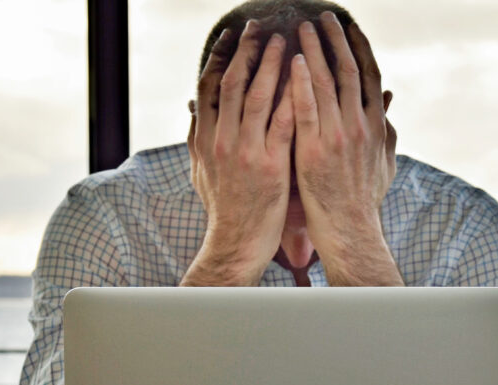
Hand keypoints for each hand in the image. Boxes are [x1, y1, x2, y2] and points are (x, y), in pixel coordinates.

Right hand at [183, 21, 294, 285]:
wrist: (235, 245)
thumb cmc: (224, 210)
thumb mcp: (202, 171)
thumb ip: (198, 137)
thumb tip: (194, 108)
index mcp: (205, 140)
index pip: (208, 88)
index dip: (219, 58)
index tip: (229, 36)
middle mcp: (222, 142)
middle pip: (232, 84)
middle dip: (245, 51)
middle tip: (258, 26)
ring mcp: (246, 154)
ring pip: (257, 97)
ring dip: (270, 64)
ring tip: (283, 40)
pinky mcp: (271, 167)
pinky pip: (283, 123)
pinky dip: (292, 97)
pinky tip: (303, 78)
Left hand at [290, 13, 401, 285]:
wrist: (350, 232)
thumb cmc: (363, 202)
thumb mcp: (384, 164)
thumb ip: (387, 132)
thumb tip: (391, 105)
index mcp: (375, 127)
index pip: (370, 77)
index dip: (359, 48)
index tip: (349, 26)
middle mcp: (359, 127)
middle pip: (349, 71)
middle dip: (335, 40)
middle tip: (323, 17)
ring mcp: (337, 138)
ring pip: (327, 84)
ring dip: (314, 52)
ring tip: (301, 28)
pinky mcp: (313, 151)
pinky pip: (305, 109)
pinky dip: (300, 83)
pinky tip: (291, 62)